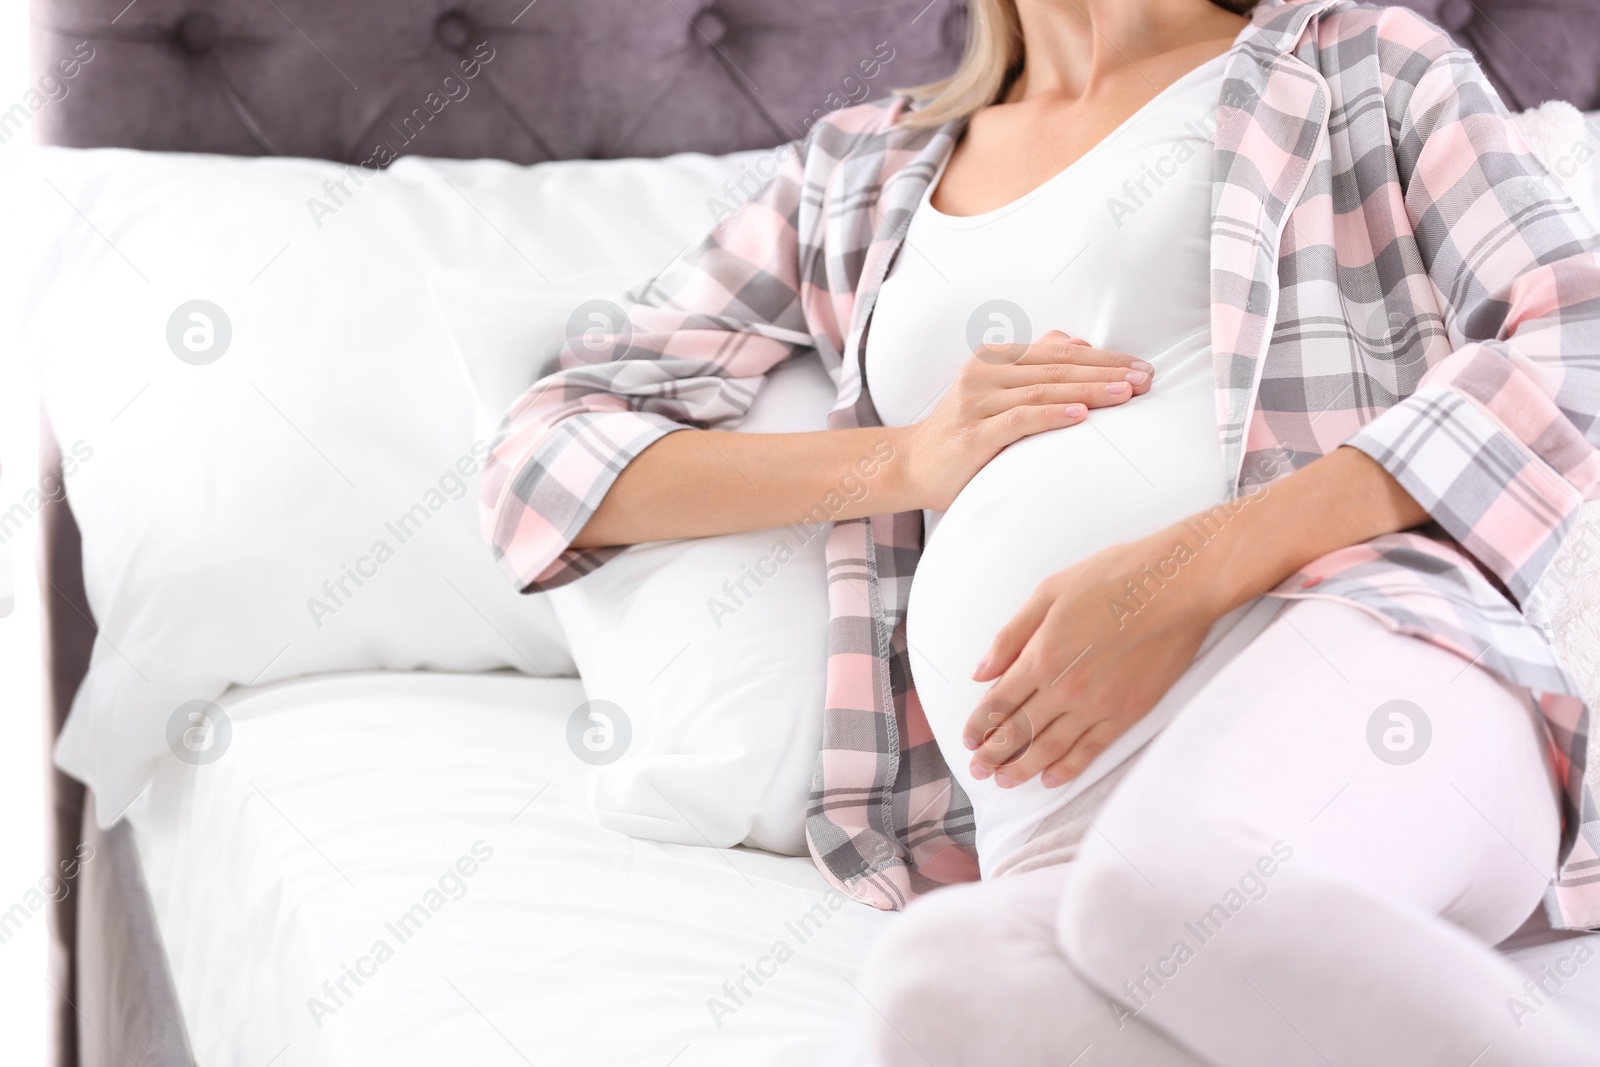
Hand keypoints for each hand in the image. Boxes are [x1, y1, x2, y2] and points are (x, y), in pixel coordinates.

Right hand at [900, 330, 1151, 510]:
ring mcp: (976, 403)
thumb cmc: (964, 431)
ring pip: (1043, 390)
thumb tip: (1078, 341)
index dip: (1104, 357)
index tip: (1142, 367)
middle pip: (1057, 368)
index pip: (1059, 352)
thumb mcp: (997, 391)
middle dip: (1106, 372)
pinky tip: (1081, 416)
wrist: (911, 465)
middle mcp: (984, 373)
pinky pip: (1019, 420)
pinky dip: (1052, 416)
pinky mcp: (973, 435)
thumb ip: (1033, 365)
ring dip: (1089, 392)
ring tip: (1126, 394)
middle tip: (1146, 379)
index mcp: (994, 358)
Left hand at [961, 526, 1227, 788]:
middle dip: (993, 755)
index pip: (998, 703)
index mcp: (1041, 656)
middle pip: (1018, 732)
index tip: (968, 740)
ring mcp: (1097, 705)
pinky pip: (1090, 751)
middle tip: (978, 770)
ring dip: (1022, 768)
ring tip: (1004, 781)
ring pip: (1049, 748)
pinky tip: (1050, 779)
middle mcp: (1064, 688)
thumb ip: (1011, 636)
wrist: (1177, 587)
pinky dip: (1066, 769)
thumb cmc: (1115, 578)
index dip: (979, 726)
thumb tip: (981, 671)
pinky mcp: (1127, 713)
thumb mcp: (1050, 592)